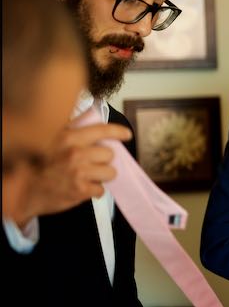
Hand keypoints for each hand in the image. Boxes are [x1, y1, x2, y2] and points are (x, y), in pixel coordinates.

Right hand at [13, 122, 132, 226]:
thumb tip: (90, 114)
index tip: (126, 134)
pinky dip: (94, 191)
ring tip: (88, 176)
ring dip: (102, 176)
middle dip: (103, 160)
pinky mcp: (81, 190)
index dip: (118, 132)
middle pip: (109, 154)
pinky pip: (101, 190)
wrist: (24, 191)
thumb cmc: (37, 164)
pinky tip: (82, 188)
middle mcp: (75, 153)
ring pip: (110, 172)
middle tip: (91, 164)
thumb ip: (72, 127)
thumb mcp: (52, 139)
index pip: (102, 130)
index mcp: (69, 137)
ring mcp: (79, 172)